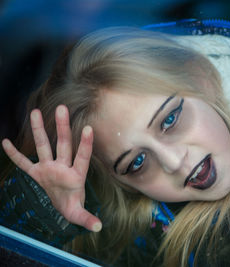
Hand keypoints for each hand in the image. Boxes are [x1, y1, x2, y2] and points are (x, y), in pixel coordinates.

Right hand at [2, 105, 101, 231]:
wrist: (63, 204)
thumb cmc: (73, 206)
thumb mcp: (78, 214)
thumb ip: (87, 219)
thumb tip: (98, 227)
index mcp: (76, 175)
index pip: (82, 157)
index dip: (86, 144)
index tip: (89, 128)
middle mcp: (62, 167)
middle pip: (62, 144)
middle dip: (62, 127)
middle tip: (62, 107)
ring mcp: (48, 168)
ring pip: (43, 146)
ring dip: (38, 130)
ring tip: (35, 112)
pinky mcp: (37, 173)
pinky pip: (23, 163)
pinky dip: (15, 155)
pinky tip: (6, 142)